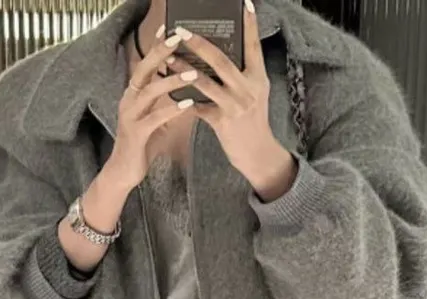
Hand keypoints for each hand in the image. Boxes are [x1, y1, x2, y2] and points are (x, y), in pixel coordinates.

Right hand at [105, 31, 200, 194]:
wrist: (124, 172)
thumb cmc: (142, 145)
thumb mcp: (157, 120)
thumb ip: (168, 103)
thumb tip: (190, 91)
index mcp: (134, 94)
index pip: (145, 64)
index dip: (155, 47)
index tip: (169, 30)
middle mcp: (129, 100)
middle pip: (143, 70)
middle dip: (160, 53)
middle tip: (178, 40)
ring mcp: (131, 116)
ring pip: (150, 91)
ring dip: (172, 80)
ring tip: (192, 73)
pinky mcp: (136, 133)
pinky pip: (156, 118)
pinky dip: (172, 109)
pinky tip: (188, 104)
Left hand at [177, 1, 297, 201]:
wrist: (257, 154)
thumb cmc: (252, 121)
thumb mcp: (254, 94)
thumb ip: (242, 75)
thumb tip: (220, 55)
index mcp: (257, 78)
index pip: (253, 46)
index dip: (249, 24)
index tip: (244, 2)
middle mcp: (248, 89)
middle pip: (221, 60)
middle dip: (198, 43)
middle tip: (181, 30)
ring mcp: (234, 106)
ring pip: (204, 82)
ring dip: (183, 68)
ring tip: (168, 57)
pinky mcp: (222, 122)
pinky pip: (197, 106)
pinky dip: (183, 97)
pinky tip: (170, 89)